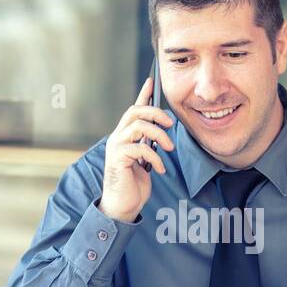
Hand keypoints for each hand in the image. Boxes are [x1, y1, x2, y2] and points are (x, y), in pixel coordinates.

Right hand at [97, 77, 175, 222]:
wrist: (123, 205)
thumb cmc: (134, 184)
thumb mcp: (145, 160)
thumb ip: (149, 145)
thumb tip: (161, 133)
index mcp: (125, 136)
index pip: (134, 109)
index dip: (143, 95)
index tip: (152, 81)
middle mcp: (118, 137)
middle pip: (135, 112)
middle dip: (155, 113)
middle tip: (171, 125)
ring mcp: (116, 147)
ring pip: (138, 126)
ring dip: (159, 136)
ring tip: (169, 150)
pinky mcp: (117, 159)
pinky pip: (139, 148)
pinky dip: (155, 158)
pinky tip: (160, 169)